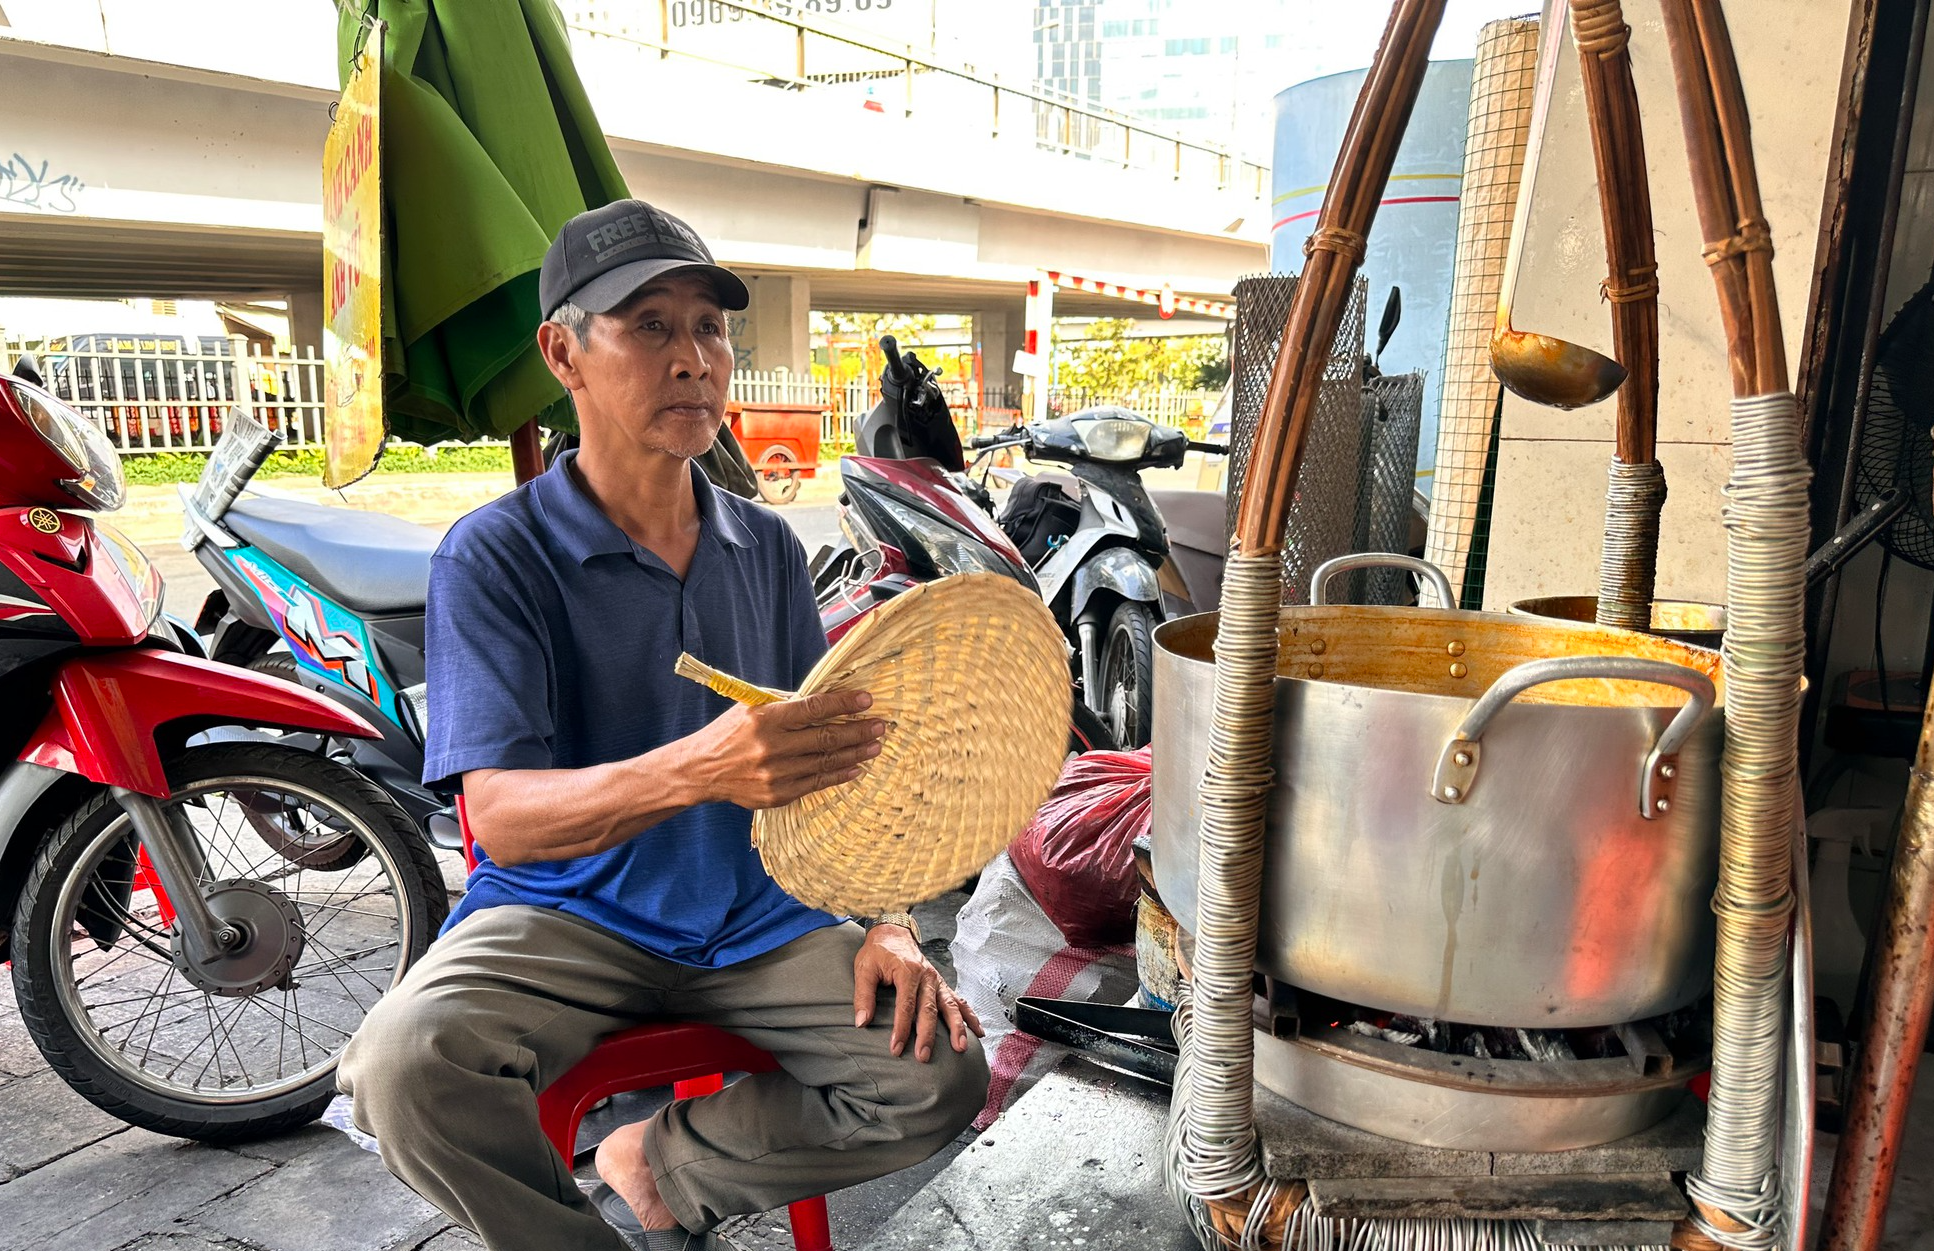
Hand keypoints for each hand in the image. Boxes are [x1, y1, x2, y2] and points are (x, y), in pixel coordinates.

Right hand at [680, 690, 884, 808]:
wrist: (702, 770)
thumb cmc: (730, 733)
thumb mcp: (751, 707)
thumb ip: (786, 704)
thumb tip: (825, 699)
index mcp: (766, 719)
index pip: (814, 708)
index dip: (843, 703)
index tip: (866, 701)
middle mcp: (772, 747)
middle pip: (826, 737)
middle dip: (858, 730)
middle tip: (880, 726)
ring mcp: (775, 774)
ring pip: (826, 762)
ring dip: (855, 753)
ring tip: (875, 746)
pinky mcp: (777, 795)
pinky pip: (816, 784)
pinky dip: (839, 775)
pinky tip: (855, 767)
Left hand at [852, 924, 983, 1061]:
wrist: (894, 932)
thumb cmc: (878, 952)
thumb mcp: (864, 969)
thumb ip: (863, 995)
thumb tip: (862, 1022)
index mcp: (907, 971)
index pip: (905, 1006)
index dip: (901, 1029)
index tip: (896, 1049)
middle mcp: (926, 976)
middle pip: (929, 1009)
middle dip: (928, 1035)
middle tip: (923, 1056)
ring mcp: (936, 980)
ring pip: (950, 1006)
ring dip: (956, 1027)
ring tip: (960, 1047)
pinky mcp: (941, 984)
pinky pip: (958, 1001)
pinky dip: (969, 1016)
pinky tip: (977, 1031)